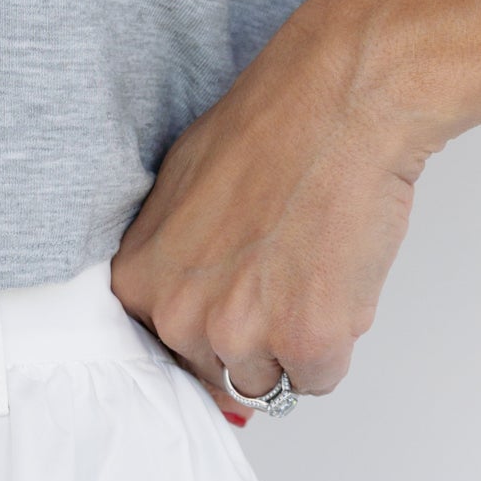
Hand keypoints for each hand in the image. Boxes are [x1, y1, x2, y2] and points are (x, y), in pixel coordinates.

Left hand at [111, 1, 424, 423]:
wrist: (339, 100)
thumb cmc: (269, 129)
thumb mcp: (179, 193)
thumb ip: (173, 262)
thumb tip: (186, 307)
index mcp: (140, 285)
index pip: (169, 354)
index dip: (213, 330)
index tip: (239, 303)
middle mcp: (179, 318)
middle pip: (222, 371)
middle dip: (258, 337)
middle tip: (286, 270)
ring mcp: (241, 335)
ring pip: (273, 379)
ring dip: (299, 342)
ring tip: (313, 269)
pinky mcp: (307, 341)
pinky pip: (321, 378)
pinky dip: (339, 340)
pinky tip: (339, 278)